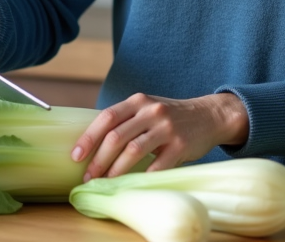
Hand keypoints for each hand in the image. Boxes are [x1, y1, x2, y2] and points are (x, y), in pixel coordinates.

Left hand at [71, 92, 248, 179]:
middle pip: (117, 136)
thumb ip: (126, 119)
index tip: (75, 155)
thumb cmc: (171, 116)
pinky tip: (133, 184)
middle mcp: (151, 111)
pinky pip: (157, 165)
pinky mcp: (181, 145)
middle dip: (98, 159)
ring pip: (133, 150)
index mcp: (138, 101)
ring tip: (105, 181)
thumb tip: (93, 143)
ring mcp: (167, 127)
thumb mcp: (148, 108)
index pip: (107, 117)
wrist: (209, 116)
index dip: (89, 137)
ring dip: (115, 170)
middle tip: (88, 176)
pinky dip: (142, 176)